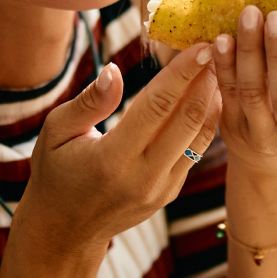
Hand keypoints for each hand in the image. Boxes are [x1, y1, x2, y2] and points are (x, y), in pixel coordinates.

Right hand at [13, 44, 220, 258]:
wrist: (65, 231)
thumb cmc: (55, 172)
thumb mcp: (57, 132)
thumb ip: (89, 102)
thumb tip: (114, 70)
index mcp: (112, 159)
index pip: (157, 107)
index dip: (181, 74)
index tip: (200, 46)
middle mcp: (143, 177)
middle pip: (187, 120)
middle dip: (206, 81)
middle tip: (219, 49)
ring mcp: (161, 189)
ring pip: (199, 137)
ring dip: (213, 100)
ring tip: (221, 67)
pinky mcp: (170, 193)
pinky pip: (195, 152)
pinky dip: (205, 122)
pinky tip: (209, 97)